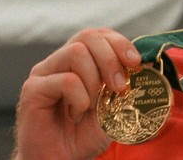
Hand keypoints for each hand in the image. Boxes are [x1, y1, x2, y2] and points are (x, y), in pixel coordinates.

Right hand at [13, 28, 141, 159]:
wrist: (63, 159)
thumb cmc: (86, 132)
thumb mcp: (116, 104)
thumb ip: (128, 82)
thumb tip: (149, 63)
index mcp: (81, 59)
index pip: (101, 34)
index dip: (120, 43)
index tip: (135, 63)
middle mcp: (60, 60)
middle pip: (88, 36)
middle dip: (111, 59)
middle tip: (120, 87)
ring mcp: (45, 72)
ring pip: (76, 52)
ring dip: (95, 80)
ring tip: (94, 105)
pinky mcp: (33, 89)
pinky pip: (66, 80)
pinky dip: (80, 99)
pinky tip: (78, 114)